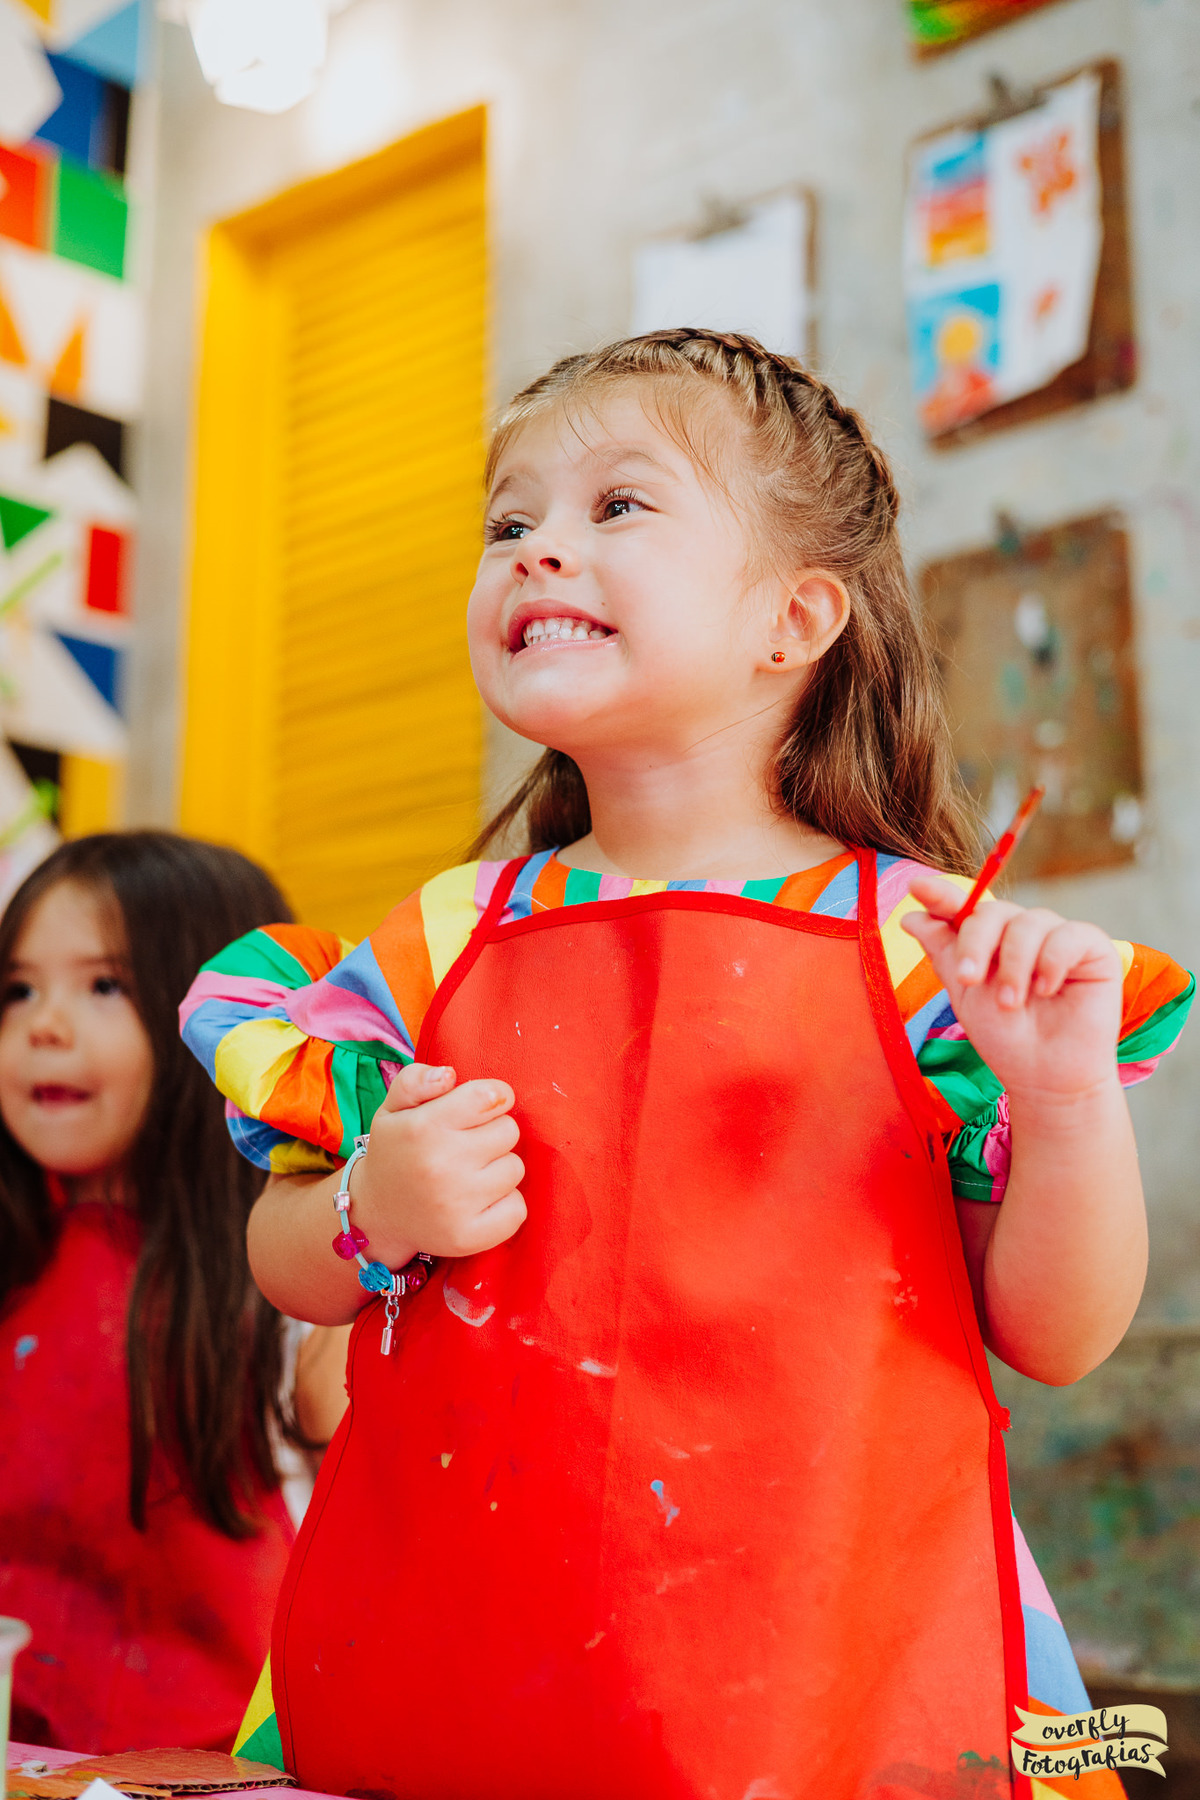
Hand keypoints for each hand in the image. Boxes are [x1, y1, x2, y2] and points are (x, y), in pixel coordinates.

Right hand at [352, 1062, 525, 1262]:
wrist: (376, 1215)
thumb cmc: (395, 1152)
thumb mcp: (393, 1108)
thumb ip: (417, 1080)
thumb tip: (450, 1074)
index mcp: (423, 1127)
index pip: (490, 1096)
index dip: (494, 1097)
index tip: (483, 1107)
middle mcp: (441, 1165)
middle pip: (509, 1130)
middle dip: (493, 1133)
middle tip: (467, 1146)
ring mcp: (456, 1205)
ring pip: (515, 1168)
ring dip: (498, 1168)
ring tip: (470, 1174)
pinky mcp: (468, 1237)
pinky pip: (517, 1208)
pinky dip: (504, 1204)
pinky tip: (479, 1201)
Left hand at [901, 878, 1123, 1103]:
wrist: (1045, 1076)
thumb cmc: (1005, 1037)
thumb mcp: (965, 994)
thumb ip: (944, 952)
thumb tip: (911, 916)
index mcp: (990, 941)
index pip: (964, 908)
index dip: (941, 896)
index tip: (917, 888)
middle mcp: (1022, 932)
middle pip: (992, 912)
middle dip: (975, 943)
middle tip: (969, 979)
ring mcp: (1057, 937)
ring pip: (1028, 922)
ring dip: (1013, 965)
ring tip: (1011, 1003)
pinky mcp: (1092, 948)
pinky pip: (1068, 935)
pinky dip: (1051, 962)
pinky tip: (1046, 990)